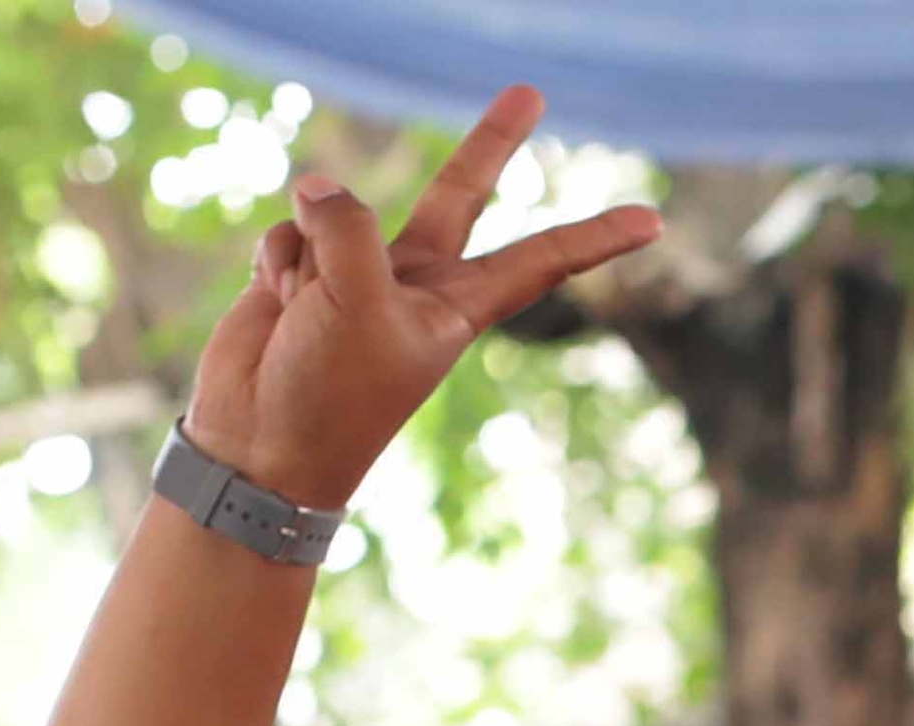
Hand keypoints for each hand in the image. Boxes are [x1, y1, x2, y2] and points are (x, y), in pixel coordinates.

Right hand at [186, 87, 660, 510]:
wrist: (260, 446)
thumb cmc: (330, 394)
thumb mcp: (355, 304)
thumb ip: (348, 230)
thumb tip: (318, 187)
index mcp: (457, 307)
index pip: (543, 259)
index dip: (596, 237)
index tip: (654, 219)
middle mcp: (416, 283)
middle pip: (459, 196)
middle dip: (489, 144)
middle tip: (532, 91)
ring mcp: (358, 275)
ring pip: (335, 215)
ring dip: (309, 254)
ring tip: (305, 316)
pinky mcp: (304, 273)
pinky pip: (289, 233)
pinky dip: (275, 263)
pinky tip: (274, 306)